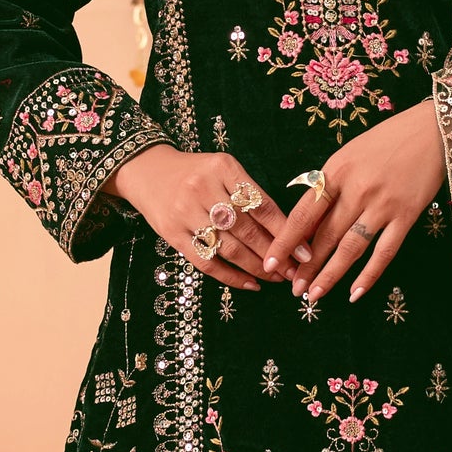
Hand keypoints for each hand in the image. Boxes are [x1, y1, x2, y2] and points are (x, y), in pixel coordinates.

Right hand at [107, 145, 306, 291]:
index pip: (261, 204)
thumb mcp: (222, 169)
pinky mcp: (171, 233)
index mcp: (222, 167)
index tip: (305, 251)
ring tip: (276, 278)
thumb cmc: (194, 172)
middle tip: (294, 271)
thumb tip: (287, 230)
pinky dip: (230, 276)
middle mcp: (203, 188)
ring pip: (229, 247)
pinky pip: (206, 261)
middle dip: (275, 254)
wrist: (146, 171)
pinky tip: (250, 284)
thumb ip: (249, 193)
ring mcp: (185, 212)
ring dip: (256, 267)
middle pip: (247, 229)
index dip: (285, 231)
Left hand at [261, 99, 446, 304]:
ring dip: (330, 275)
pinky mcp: (407, 216)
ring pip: (351, 248)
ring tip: (314, 295)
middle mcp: (357, 190)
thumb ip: (330, 184)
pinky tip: (354, 293)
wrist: (432, 130)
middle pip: (325, 236)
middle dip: (306, 266)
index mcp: (337, 171)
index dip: (285, 242)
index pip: (304, 214)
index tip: (270, 262)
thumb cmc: (388, 140)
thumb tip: (308, 220)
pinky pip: (384, 252)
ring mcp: (383, 204)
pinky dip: (369, 275)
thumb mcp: (349, 153)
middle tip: (292, 288)